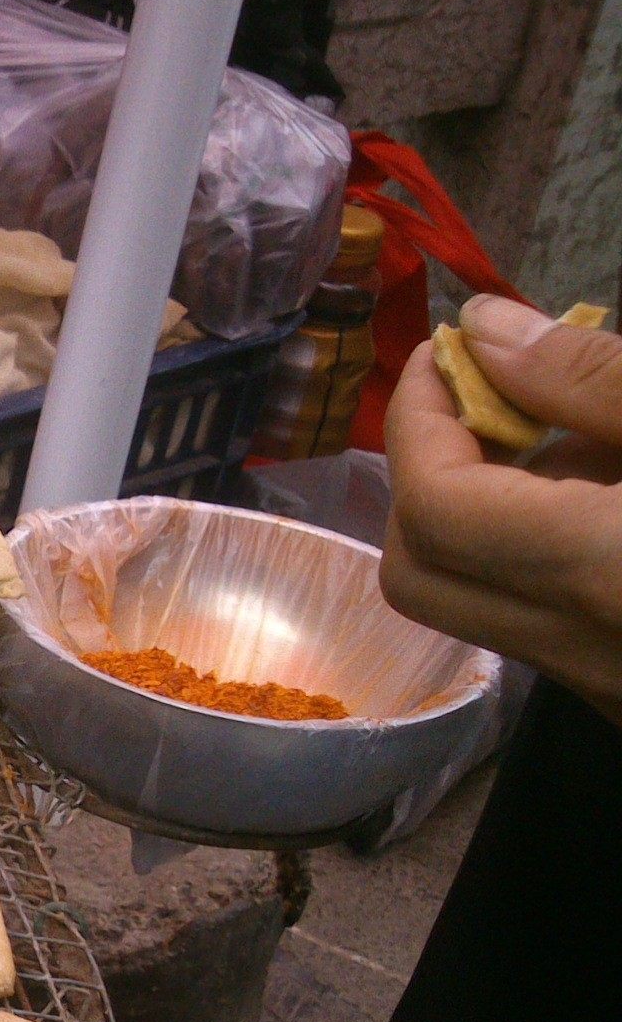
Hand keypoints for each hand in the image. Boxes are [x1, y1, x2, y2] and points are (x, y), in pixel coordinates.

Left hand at [381, 296, 621, 725]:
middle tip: (489, 399)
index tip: (451, 352)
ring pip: (479, 605)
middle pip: (419, 576)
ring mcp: (605, 688)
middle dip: (426, 476)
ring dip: (487, 515)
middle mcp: (589, 654)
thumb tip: (491, 333)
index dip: (423, 417)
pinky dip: (542, 553)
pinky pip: (544, 623)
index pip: (436, 505)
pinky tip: (606, 494)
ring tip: (567, 437)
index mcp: (605, 576)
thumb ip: (597, 380)